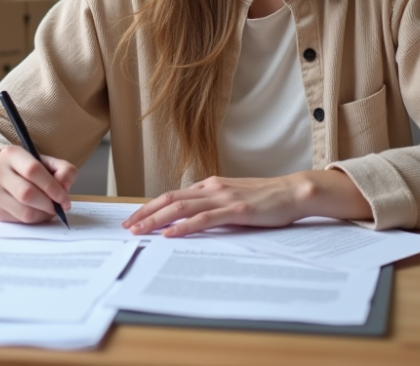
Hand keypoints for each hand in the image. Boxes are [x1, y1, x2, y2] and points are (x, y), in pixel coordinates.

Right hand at [0, 146, 76, 223]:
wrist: (2, 174)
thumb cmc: (29, 168)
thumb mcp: (48, 162)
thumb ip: (64, 170)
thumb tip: (64, 185)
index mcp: (11, 154)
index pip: (32, 170)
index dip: (52, 187)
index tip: (64, 198)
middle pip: (26, 194)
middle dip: (48, 203)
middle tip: (58, 206)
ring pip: (24, 211)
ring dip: (43, 214)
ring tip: (49, 209)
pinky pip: (19, 221)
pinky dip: (34, 220)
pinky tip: (38, 212)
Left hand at [122, 169, 371, 237]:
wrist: (292, 192)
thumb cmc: (265, 199)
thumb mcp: (233, 198)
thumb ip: (213, 205)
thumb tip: (191, 219)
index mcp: (209, 185)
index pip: (172, 195)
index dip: (150, 207)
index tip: (134, 219)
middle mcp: (211, 187)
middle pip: (169, 199)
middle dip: (145, 214)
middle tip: (127, 228)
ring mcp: (222, 197)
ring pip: (181, 208)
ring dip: (157, 220)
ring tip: (140, 232)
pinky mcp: (235, 209)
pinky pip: (203, 218)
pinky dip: (183, 226)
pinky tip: (170, 234)